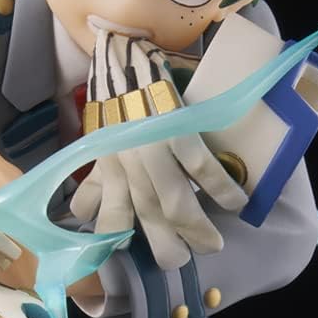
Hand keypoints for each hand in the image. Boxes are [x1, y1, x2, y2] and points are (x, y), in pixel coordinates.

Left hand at [69, 32, 247, 268]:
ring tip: (212, 246)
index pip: (108, 217)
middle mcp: (127, 165)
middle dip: (165, 246)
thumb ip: (94, 181)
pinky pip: (201, 168)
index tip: (131, 255)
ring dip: (194, 228)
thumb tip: (80, 214)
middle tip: (181, 262)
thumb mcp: (95, 145)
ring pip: (174, 201)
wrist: (123, 55)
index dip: (117, 241)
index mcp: (108, 170)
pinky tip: (237, 203)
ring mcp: (152, 149)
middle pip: (147, 218)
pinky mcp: (177, 131)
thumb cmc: (113, 103)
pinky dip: (220, 188)